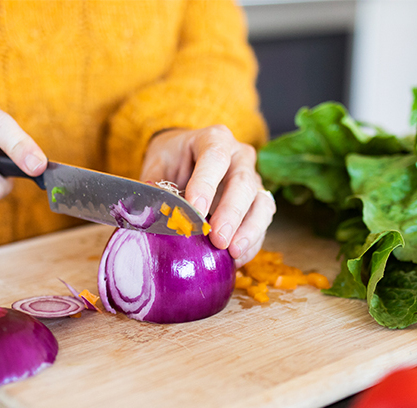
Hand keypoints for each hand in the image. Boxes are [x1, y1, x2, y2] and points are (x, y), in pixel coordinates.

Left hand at [140, 125, 274, 265]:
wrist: (185, 157)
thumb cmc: (173, 159)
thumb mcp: (158, 164)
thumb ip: (156, 185)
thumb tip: (154, 212)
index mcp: (214, 139)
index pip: (215, 157)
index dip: (206, 184)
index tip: (196, 210)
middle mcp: (239, 156)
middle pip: (243, 183)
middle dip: (231, 214)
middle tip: (218, 239)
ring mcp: (253, 179)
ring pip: (261, 203)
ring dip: (249, 230)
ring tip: (233, 252)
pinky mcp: (258, 202)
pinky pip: (261, 222)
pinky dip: (252, 242)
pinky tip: (237, 258)